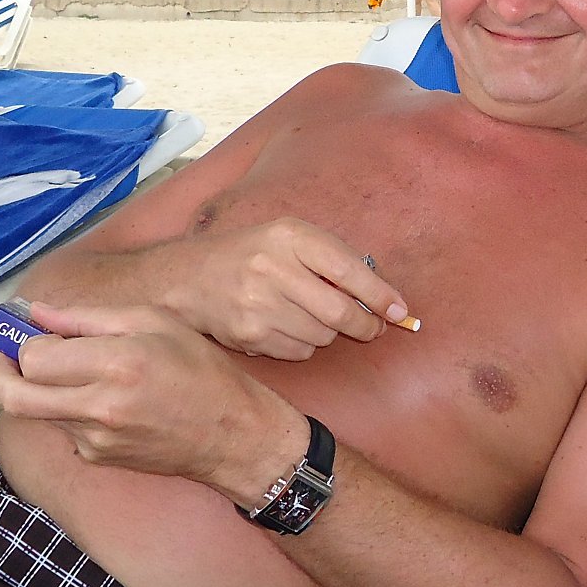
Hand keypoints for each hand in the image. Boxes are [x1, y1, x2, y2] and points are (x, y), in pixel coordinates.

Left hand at [0, 305, 304, 495]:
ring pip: (36, 412)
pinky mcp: (98, 458)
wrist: (234, 436)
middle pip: (14, 397)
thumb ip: (89, 317)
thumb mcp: (155, 322)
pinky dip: (67, 408)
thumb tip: (37, 313)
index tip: (25, 329)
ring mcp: (95, 439)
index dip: (21, 341)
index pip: (33, 358)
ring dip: (37, 388)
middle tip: (5, 354)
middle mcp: (99, 407)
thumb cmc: (202, 371)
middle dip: (0, 372)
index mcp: (115, 364)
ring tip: (65, 366)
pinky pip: (64, 428)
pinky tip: (99, 395)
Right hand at [125, 217, 411, 360]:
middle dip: (364, 325)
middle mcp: (273, 267)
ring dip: (329, 332)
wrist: (186, 280)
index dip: (380, 294)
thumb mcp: (286, 238)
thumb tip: (380, 295)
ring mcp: (259, 304)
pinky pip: (300, 351)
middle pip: (340, 311)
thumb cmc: (248, 255)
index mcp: (289, 236)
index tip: (399, 311)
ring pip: (323, 335)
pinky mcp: (250, 335)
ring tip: (311, 317)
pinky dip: (304, 344)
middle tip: (372, 328)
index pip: (348, 269)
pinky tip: (287, 327)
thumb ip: (330, 258)